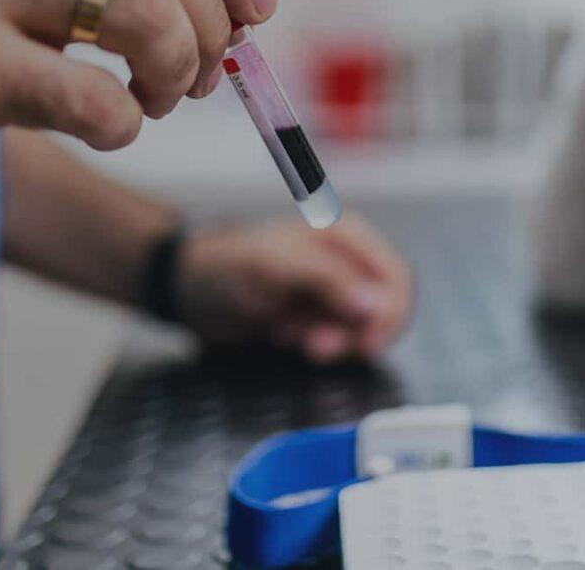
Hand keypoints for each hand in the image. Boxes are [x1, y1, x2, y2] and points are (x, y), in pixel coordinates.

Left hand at [175, 214, 412, 362]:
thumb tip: (376, 304)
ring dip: (330, 342)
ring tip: (288, 333)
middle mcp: (348, 264)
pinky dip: (314, 347)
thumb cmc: (226, 265)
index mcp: (347, 237)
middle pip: (384, 310)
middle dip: (354, 335)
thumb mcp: (276, 267)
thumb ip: (328, 280)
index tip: (368, 344)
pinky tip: (283, 334)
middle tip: (315, 346)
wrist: (188, 290)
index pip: (396, 279)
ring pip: (361, 332)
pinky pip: (338, 343)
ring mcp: (334, 294)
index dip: (390, 314)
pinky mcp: (319, 319)